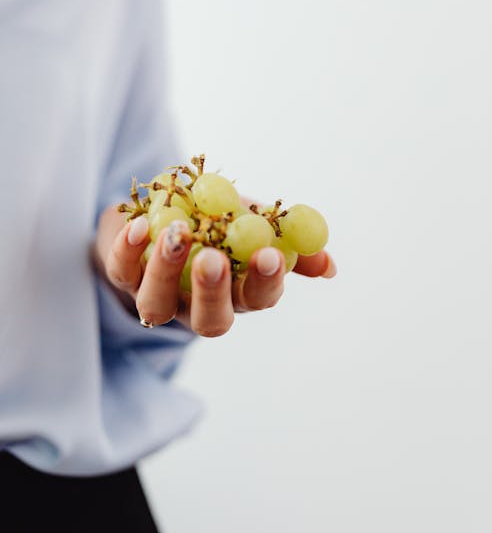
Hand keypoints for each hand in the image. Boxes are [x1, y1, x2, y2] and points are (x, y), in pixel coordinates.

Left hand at [93, 205, 335, 336]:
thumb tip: (328, 267)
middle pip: (209, 319)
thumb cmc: (212, 222)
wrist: (155, 213)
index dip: (266, 283)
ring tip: (176, 232)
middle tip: (214, 259)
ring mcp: (158, 295)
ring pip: (157, 304)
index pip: (258, 300)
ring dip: (166, 270)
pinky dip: (128, 250)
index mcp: (236, 292)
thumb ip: (286, 240)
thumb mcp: (251, 223)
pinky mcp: (123, 276)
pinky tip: (139, 224)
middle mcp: (197, 305)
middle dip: (212, 292)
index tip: (270, 254)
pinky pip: (122, 272)